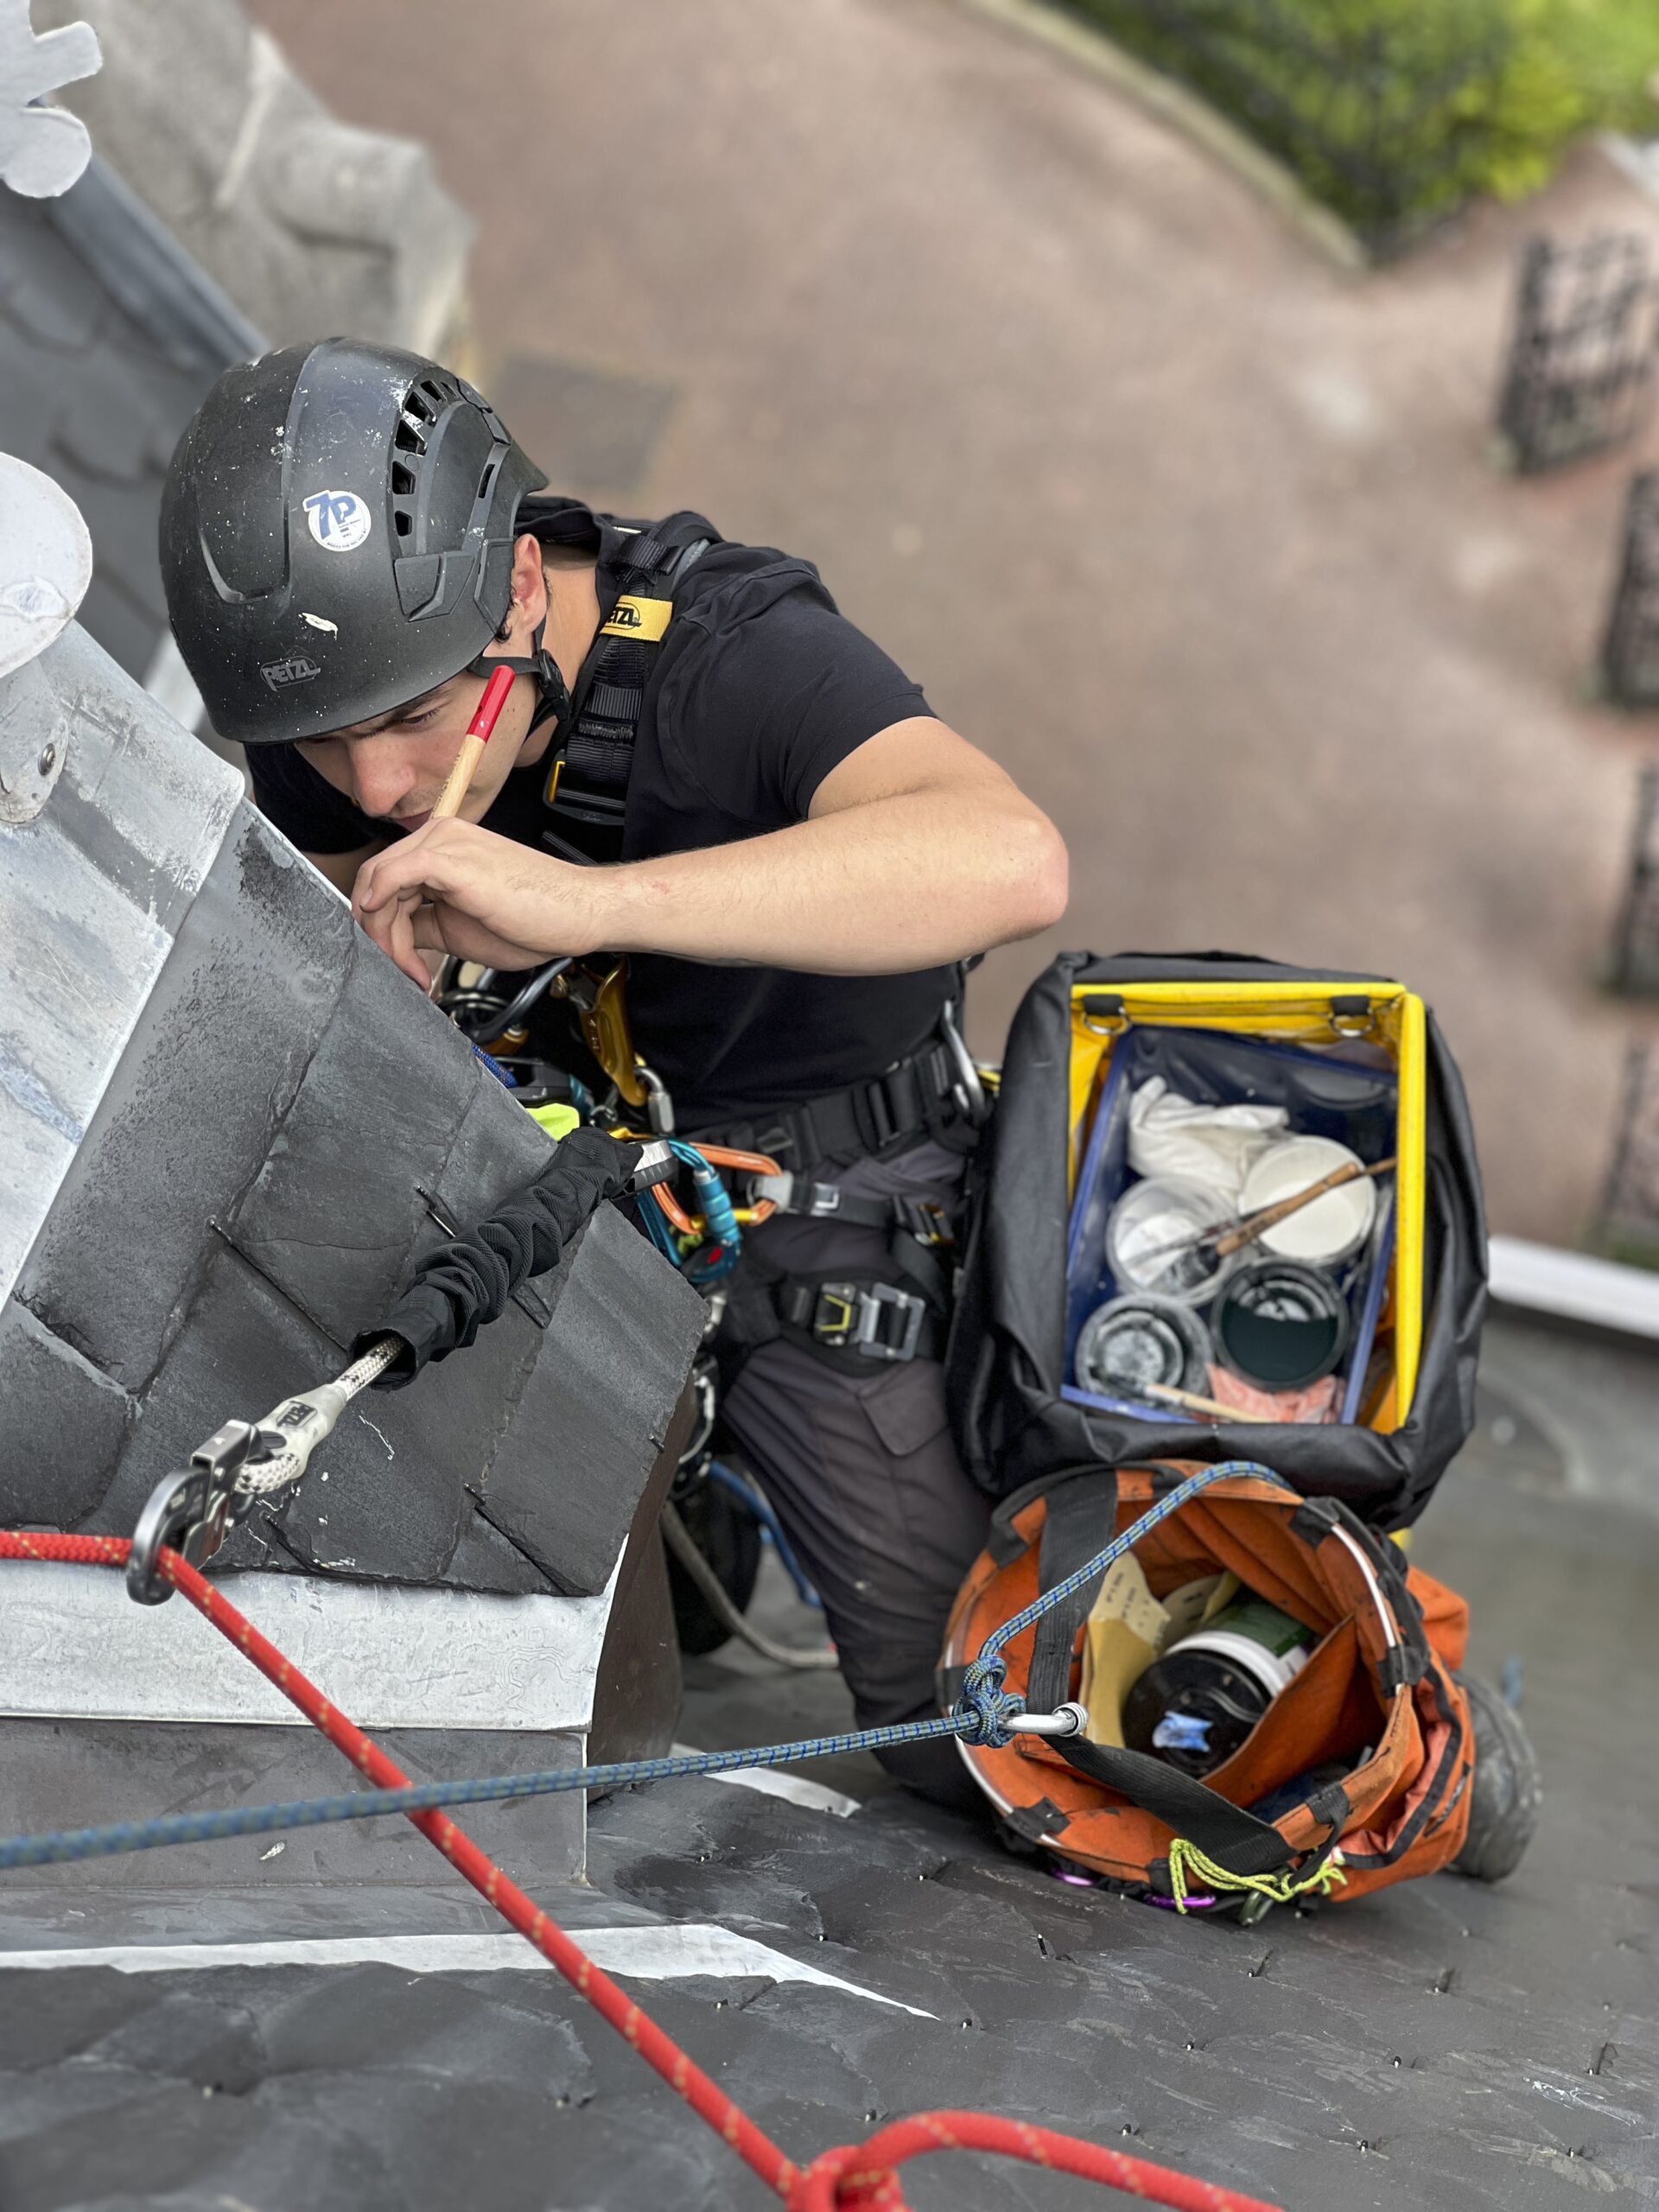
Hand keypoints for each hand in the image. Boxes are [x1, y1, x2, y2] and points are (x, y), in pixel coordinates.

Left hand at [351, 819, 602, 987]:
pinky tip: (390, 935)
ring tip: (415, 969)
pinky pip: (394, 875)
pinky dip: (380, 904)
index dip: (383, 927)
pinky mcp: (451, 860)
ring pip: (380, 882)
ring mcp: (445, 843)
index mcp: (443, 849)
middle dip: (380, 934)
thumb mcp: (460, 928)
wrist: (578, 914)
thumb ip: (422, 924)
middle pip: (375, 881)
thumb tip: (391, 938)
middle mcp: (440, 837)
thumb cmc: (535, 919)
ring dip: (386, 934)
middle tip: (405, 970)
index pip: (385, 881)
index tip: (402, 964)